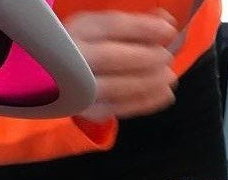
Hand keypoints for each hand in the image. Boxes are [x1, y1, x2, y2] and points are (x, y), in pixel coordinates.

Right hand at [65, 9, 179, 121]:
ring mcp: (78, 87)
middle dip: (145, 57)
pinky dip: (144, 103)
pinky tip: (164, 95)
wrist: (57, 79)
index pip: (112, 25)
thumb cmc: (88, 48)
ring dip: (148, 83)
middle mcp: (74, 57)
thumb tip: (166, 21)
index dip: (143, 28)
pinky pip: (118, 108)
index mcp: (80, 29)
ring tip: (170, 78)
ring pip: (115, 86)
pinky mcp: (87, 110)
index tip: (169, 30)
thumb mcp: (105, 28)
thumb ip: (135, 24)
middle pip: (110, 57)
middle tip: (167, 58)